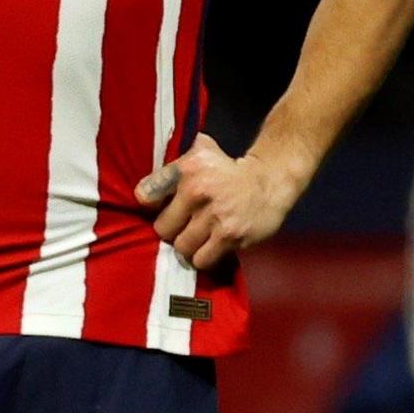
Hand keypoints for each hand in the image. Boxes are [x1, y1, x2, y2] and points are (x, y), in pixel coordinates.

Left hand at [134, 134, 297, 273]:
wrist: (268, 181)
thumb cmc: (228, 169)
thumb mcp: (201, 153)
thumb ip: (173, 167)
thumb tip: (144, 190)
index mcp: (186, 169)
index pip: (146, 194)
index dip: (149, 206)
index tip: (157, 209)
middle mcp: (197, 191)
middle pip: (162, 228)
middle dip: (171, 230)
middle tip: (181, 227)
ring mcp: (214, 216)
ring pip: (181, 247)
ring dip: (188, 246)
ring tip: (196, 238)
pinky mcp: (230, 236)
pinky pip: (202, 259)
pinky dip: (203, 257)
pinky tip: (210, 247)